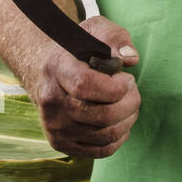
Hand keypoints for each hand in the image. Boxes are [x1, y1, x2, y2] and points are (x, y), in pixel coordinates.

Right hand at [34, 15, 140, 158]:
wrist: (48, 74)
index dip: (115, 87)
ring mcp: (54, 126)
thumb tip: (130, 59)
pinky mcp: (61, 143)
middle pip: (101, 116)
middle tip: (133, 89)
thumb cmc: (79, 50)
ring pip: (105, 135)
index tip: (126, 78)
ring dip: (128, 119)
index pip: (85, 85)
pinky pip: (102, 150)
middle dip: (130, 103)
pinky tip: (121, 120)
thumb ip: (115, 38)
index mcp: (56, 70)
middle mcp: (50, 101)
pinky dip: (120, 137)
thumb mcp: (95, 30)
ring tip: (129, 103)